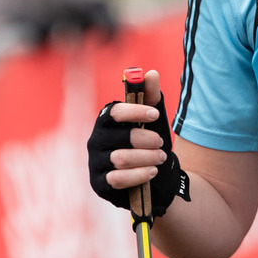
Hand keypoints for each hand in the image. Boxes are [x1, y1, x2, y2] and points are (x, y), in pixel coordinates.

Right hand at [86, 68, 189, 219]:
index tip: (154, 113)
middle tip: (161, 144)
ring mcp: (96, 163)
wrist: (156, 178)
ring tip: (161, 158)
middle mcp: (96, 141)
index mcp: (105, 122)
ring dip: (147, 158)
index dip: (135, 111)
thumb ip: (152, 97)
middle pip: (122, 137)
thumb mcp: (154, 121)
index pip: (114, 111)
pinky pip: (118, 179)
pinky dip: (139, 174)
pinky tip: (152, 172)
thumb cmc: (150, 144)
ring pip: (122, 159)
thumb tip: (151, 74)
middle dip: (148, 140)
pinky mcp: (100, 184)